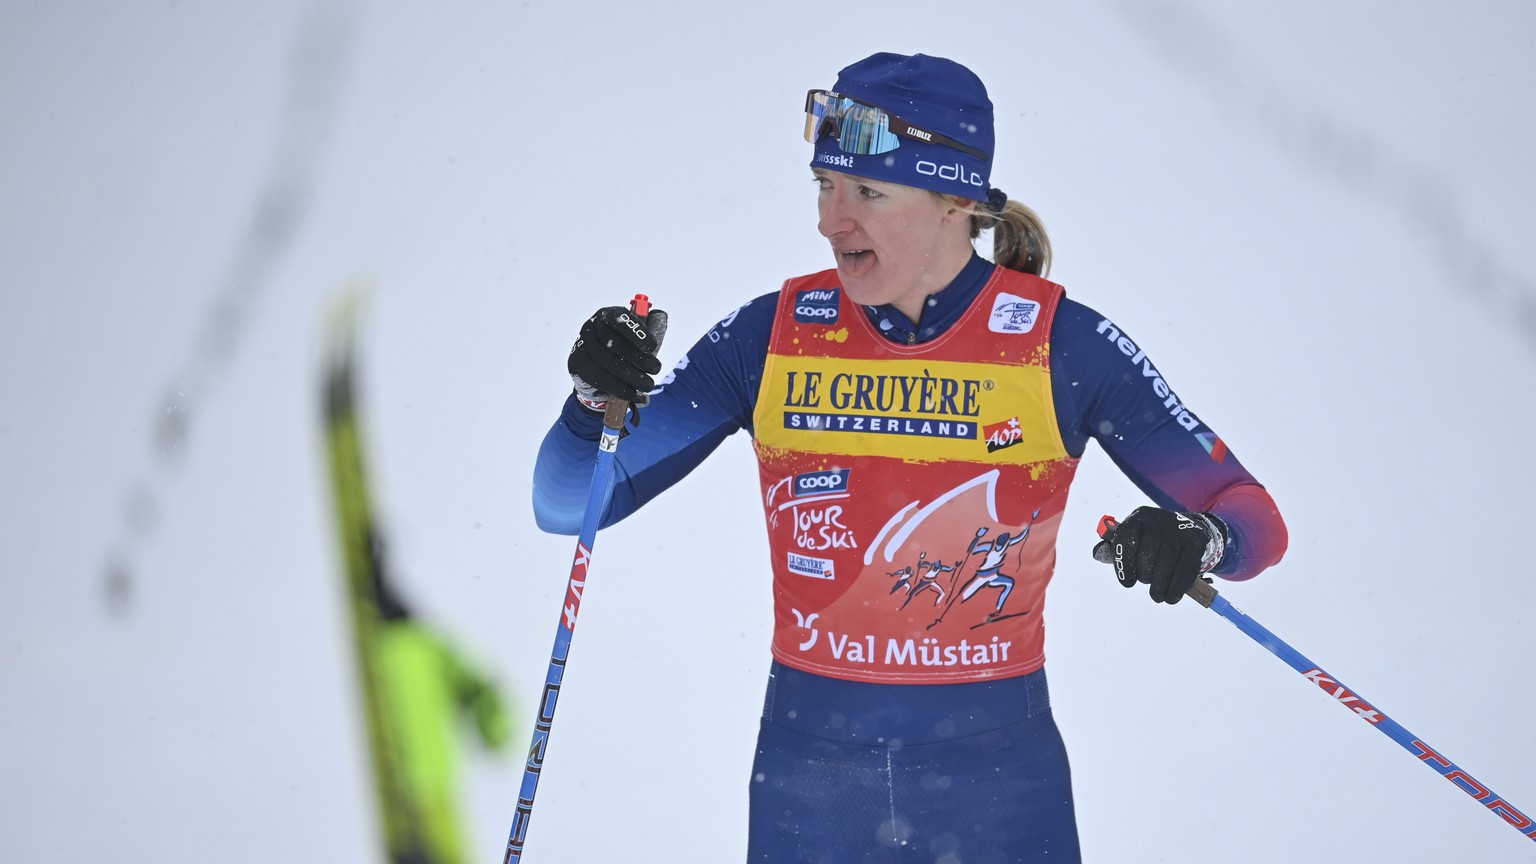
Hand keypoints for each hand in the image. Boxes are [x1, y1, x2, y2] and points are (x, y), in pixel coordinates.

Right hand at [566, 304, 668, 411]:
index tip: (652, 347)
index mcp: (608, 315)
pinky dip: (617, 387)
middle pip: (612, 342)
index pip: (620, 318)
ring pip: (605, 361)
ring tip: (648, 385)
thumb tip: (661, 317)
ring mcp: (581, 344)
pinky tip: (631, 393)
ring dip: (630, 376)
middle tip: (656, 369)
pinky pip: (596, 376)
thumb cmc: (624, 353)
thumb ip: (650, 330)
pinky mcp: (576, 363)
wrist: (599, 375)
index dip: (636, 332)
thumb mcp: (638, 341)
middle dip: (638, 358)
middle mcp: (591, 326)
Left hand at [1094, 507, 1225, 604]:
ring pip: (1167, 562)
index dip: (1125, 564)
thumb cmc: (1152, 541)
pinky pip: (1186, 567)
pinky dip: (1178, 586)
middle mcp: (1158, 518)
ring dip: (1161, 586)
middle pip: (1148, 553)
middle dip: (1146, 576)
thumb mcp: (1135, 540)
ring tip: (1158, 596)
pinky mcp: (1196, 540)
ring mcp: (1179, 528)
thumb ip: (1118, 549)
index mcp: (1138, 517)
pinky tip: (1172, 596)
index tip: (1128, 583)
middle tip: (1148, 585)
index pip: (1126, 539)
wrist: (1185, 530)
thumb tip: (1099, 553)